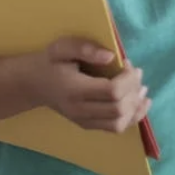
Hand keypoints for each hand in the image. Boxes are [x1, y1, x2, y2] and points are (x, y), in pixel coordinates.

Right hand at [25, 37, 150, 133]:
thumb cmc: (49, 62)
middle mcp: (79, 110)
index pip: (111, 92)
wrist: (33, 84)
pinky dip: (132, 118)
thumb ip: (85, 48)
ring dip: (136, 107)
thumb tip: (111, 57)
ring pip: (119, 123)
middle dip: (134, 91)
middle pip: (118, 108)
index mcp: (74, 90)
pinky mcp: (87, 125)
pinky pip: (115, 128)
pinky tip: (140, 104)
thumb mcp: (61, 47)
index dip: (128, 79)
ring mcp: (83, 121)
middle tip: (137, 73)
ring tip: (142, 89)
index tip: (129, 64)